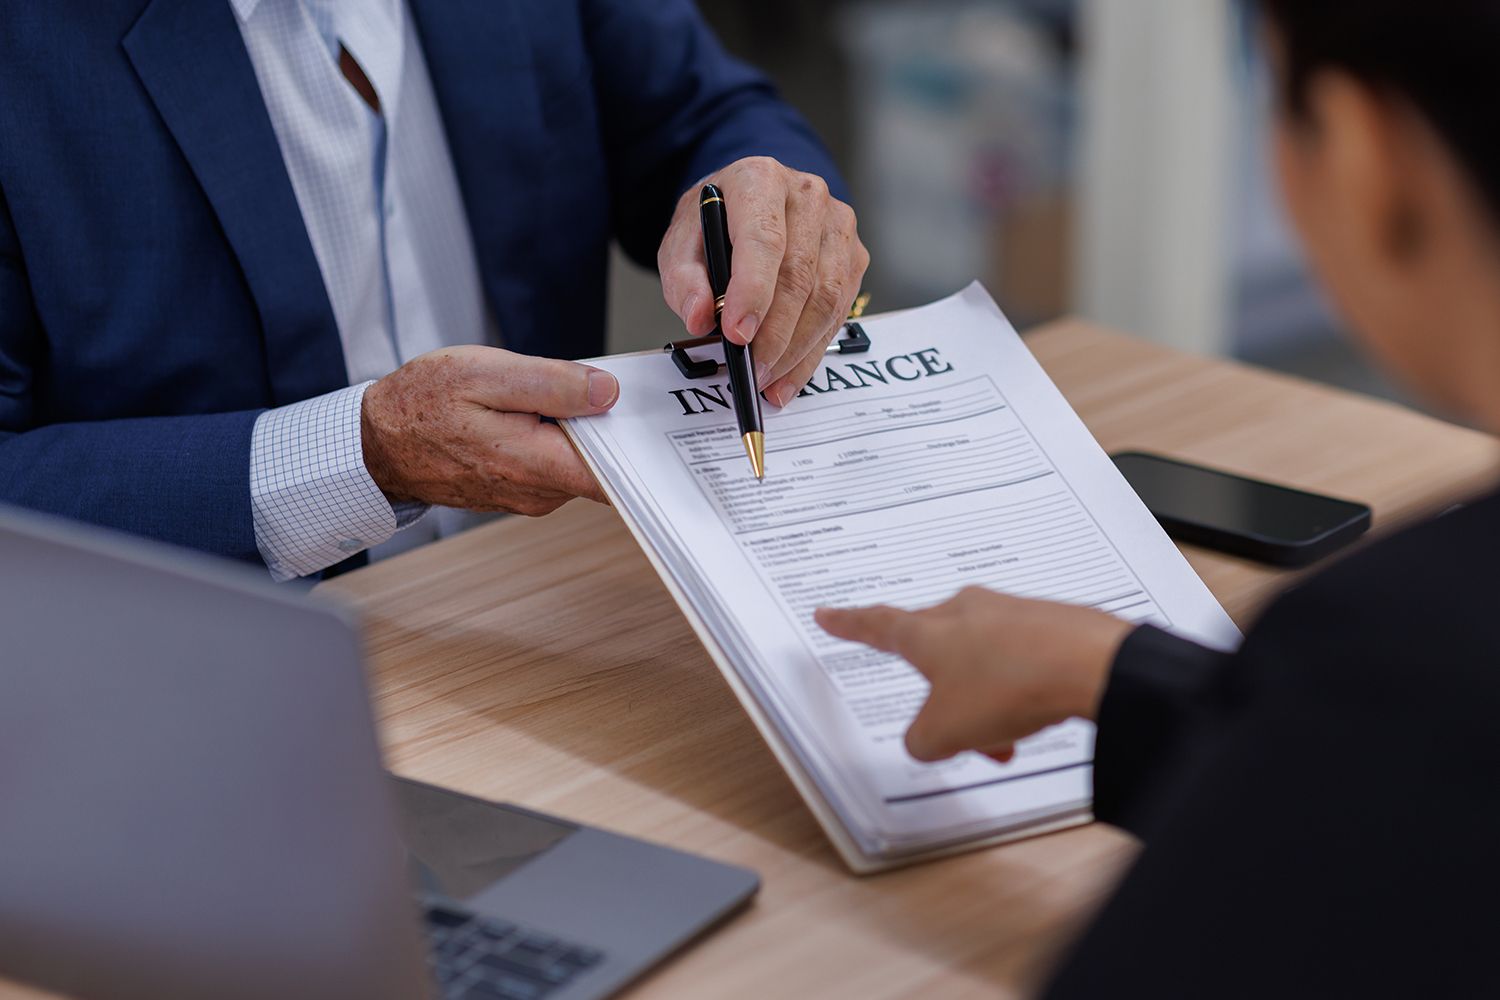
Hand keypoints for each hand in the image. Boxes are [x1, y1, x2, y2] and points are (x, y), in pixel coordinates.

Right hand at [360, 346, 618, 515]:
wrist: (378, 441)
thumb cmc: (423, 404)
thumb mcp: (486, 374)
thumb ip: (552, 384)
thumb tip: (607, 391)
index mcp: (534, 463)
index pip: (615, 476)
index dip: (640, 449)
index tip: (651, 419)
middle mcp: (537, 491)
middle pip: (602, 464)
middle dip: (608, 427)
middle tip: (602, 387)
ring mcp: (528, 495)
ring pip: (577, 462)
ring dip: (577, 431)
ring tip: (560, 396)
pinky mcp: (520, 490)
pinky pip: (555, 465)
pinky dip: (556, 439)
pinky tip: (540, 414)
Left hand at [658, 156, 869, 407]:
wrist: (751, 201)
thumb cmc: (717, 222)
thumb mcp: (682, 241)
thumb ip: (684, 278)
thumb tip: (700, 318)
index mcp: (760, 180)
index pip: (764, 239)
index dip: (753, 292)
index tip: (738, 335)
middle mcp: (807, 196)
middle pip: (799, 275)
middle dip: (775, 333)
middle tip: (752, 371)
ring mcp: (838, 225)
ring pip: (827, 298)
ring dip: (797, 349)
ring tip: (769, 381)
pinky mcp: (854, 256)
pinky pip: (839, 312)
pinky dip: (812, 351)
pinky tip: (789, 374)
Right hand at [815, 588, 1133, 763]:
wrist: (1090, 665)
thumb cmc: (1012, 686)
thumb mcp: (945, 733)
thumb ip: (920, 740)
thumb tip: (925, 739)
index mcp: (927, 632)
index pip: (876, 626)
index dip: (848, 625)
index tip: (829, 615)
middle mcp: (964, 612)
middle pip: (937, 657)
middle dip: (942, 699)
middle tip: (950, 731)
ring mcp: (1008, 613)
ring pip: (981, 665)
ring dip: (984, 704)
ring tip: (1003, 739)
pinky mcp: (1046, 623)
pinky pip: (1018, 661)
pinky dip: (1017, 694)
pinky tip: (1032, 719)